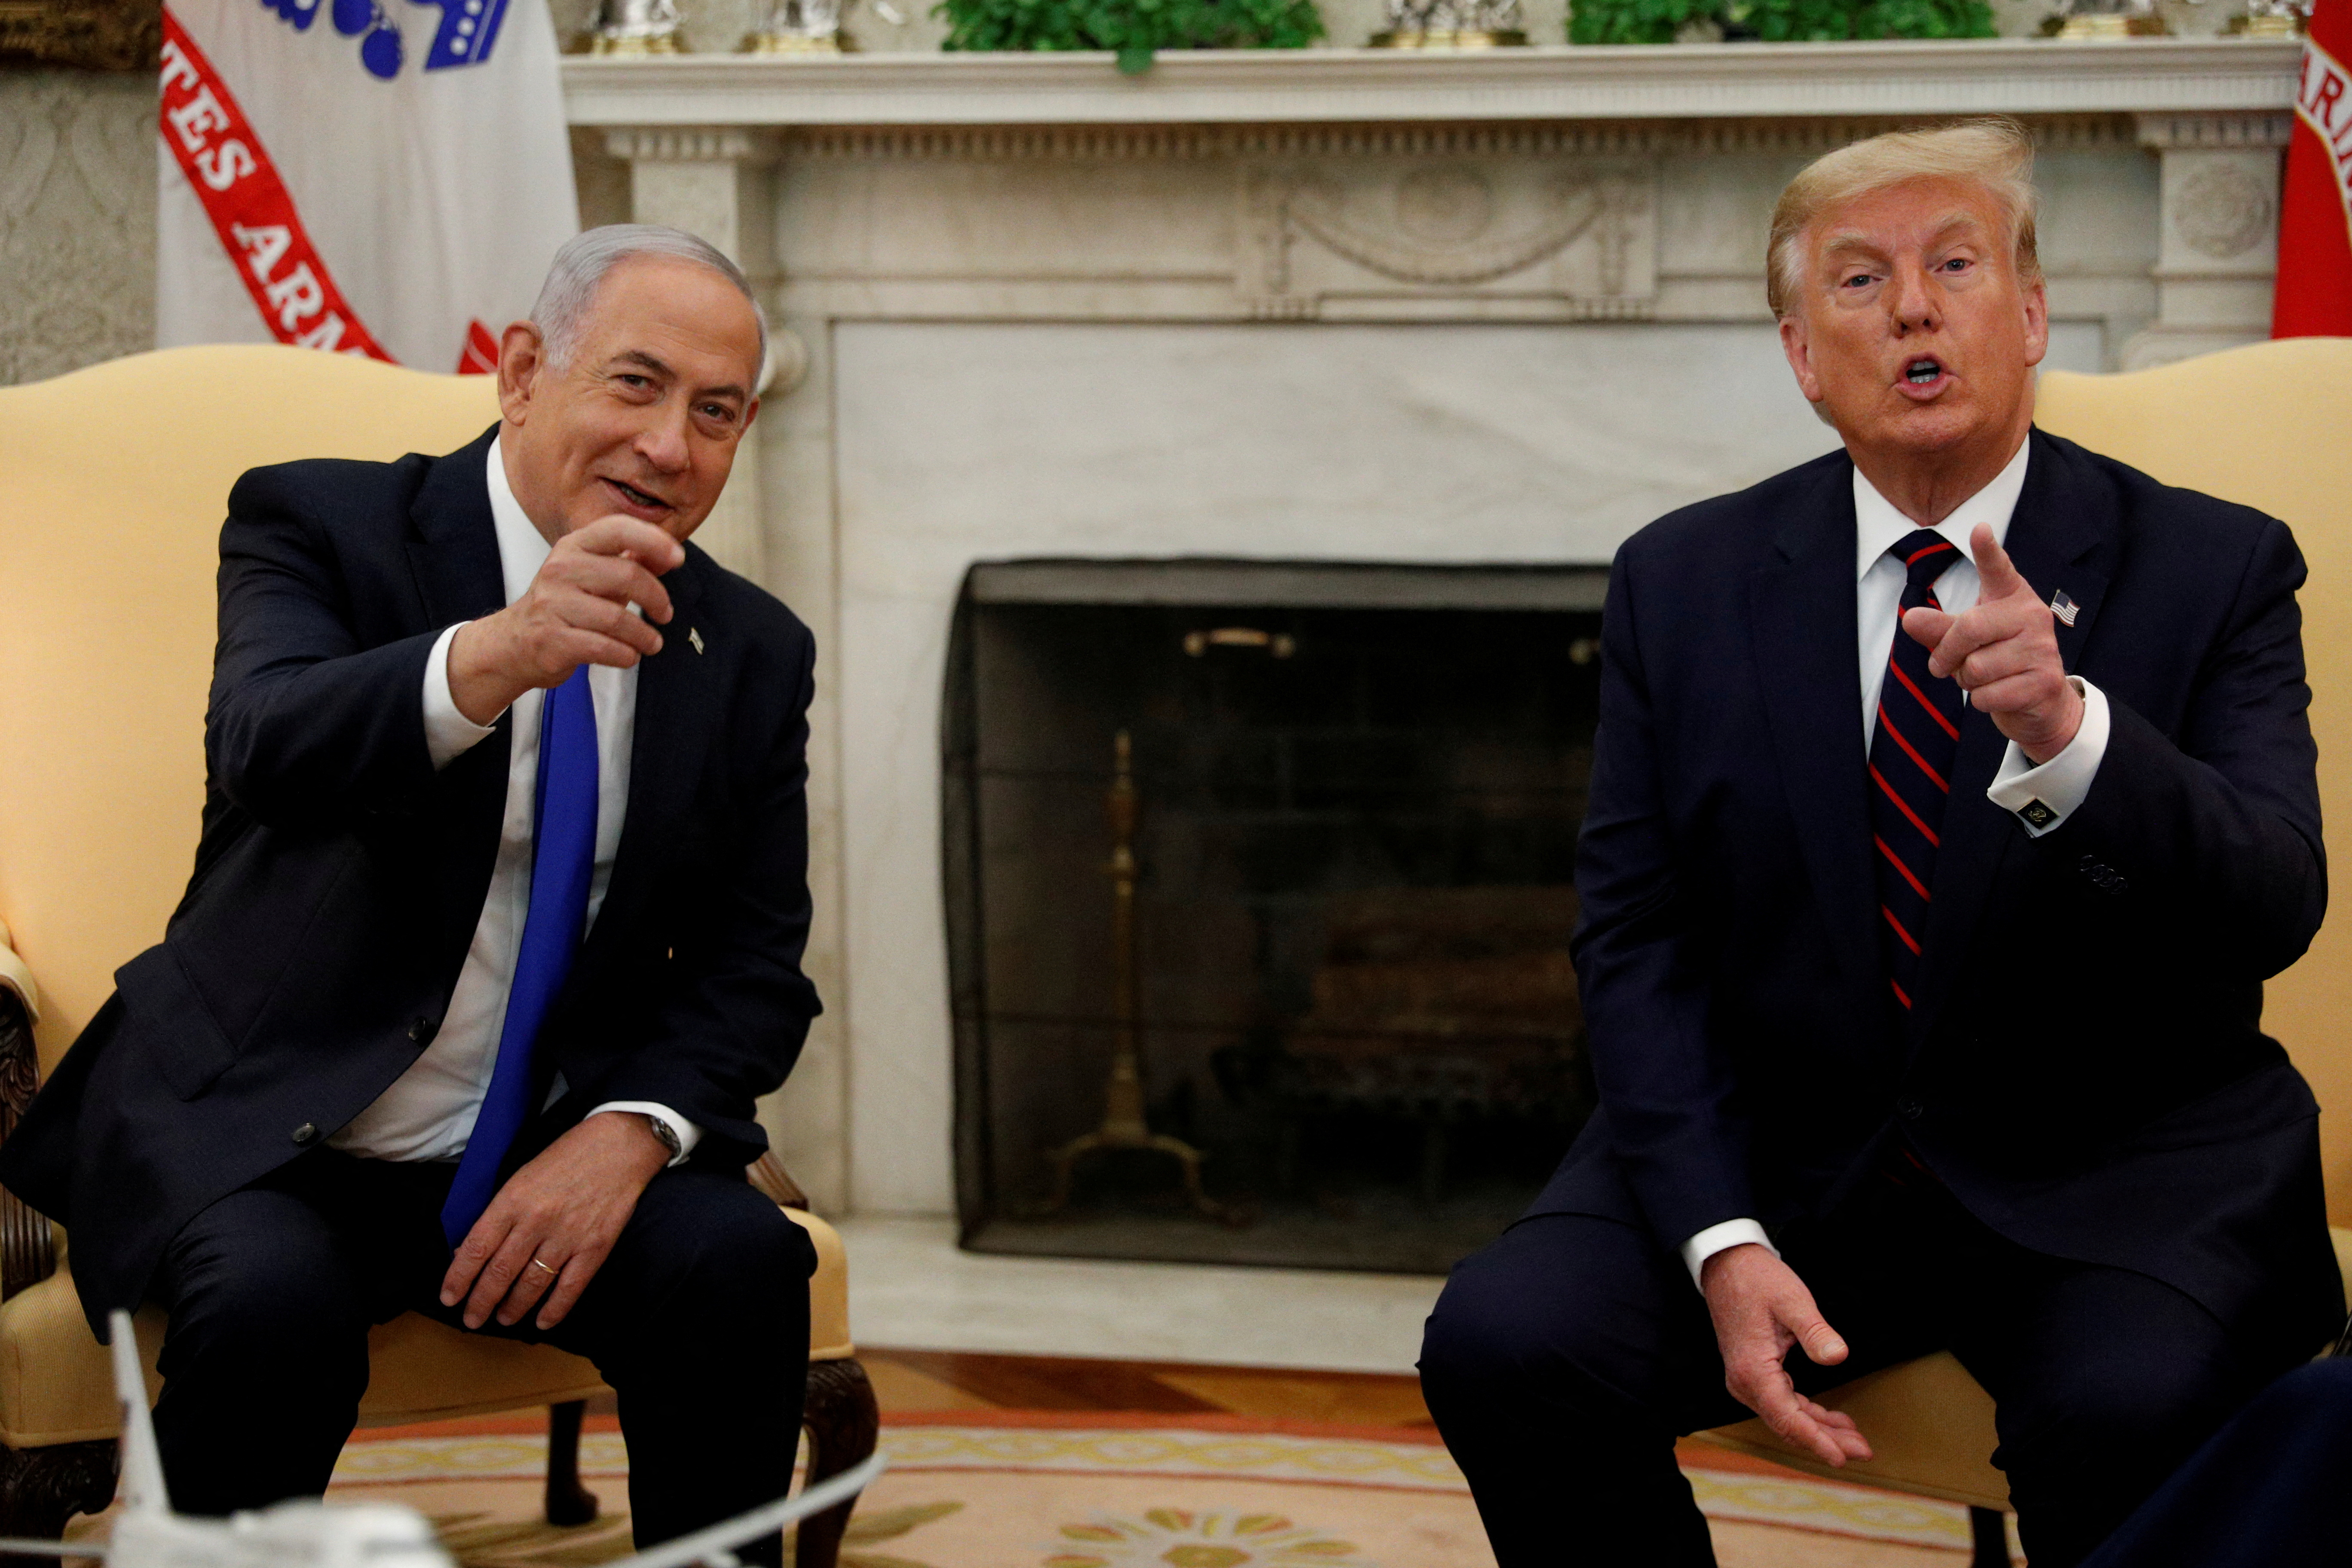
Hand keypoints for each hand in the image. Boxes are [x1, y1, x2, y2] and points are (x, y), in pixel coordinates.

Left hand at [439, 1111, 670, 1330]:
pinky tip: (542, 1322)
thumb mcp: (522, 1175)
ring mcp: (567, 1236)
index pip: (476, 1248)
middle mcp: (537, 1221)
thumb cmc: (568, 1156)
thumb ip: (500, 1212)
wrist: (620, 1145)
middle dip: (481, 1302)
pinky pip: (570, 1288)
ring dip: (513, 1308)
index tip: (449, 1297)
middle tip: (472, 1319)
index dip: (459, 1278)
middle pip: (500, 1273)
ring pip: (531, 1284)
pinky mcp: (595, 1247)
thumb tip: (472, 1248)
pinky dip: (554, 1310)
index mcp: (513, 1199)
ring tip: (504, 1319)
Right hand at [447, 515, 686, 725]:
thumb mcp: (593, 575)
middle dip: (657, 598)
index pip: (618, 528)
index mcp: (574, 546)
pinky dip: (625, 655)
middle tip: (665, 614)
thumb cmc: (566, 606)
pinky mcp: (551, 639)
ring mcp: (552, 603)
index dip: (654, 540)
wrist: (515, 643)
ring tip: (652, 643)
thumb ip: (630, 562)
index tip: (678, 559)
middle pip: (627, 574)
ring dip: (644, 636)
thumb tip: (670, 554)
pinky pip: (603, 647)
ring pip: (617, 618)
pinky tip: (629, 655)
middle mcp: (560, 569)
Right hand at [1701, 1243, 1872, 1468]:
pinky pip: (1782, 1403)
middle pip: (1788, 1424)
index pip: (1788, 1418)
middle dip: (1826, 1440)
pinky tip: (1831, 1418)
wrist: (1727, 1265)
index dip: (1816, 1441)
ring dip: (1820, 1429)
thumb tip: (1839, 1357)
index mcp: (1753, 1370)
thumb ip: (1815, 1331)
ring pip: (1786, 1416)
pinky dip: (1807, 1413)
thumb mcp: (1792, 1301)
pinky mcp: (1753, 1373)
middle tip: (1864, 1451)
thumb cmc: (1757, 1280)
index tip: (1842, 1458)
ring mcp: (1746, 1380)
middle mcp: (1745, 1383)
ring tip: (1855, 1439)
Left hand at [1901, 523, 2081, 764]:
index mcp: (2011, 597)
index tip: (1979, 529)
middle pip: (1968, 628)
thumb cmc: (1998, 660)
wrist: (2039, 701)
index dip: (1987, 550)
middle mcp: (2033, 615)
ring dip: (1967, 682)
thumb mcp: (1966, 640)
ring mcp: (2043, 648)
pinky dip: (1981, 700)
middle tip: (1943, 666)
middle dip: (1946, 654)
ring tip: (1985, 678)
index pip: (1997, 569)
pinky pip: (1988, 695)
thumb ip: (1939, 628)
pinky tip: (1998, 694)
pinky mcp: (2045, 681)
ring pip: (1976, 668)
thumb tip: (1909, 618)